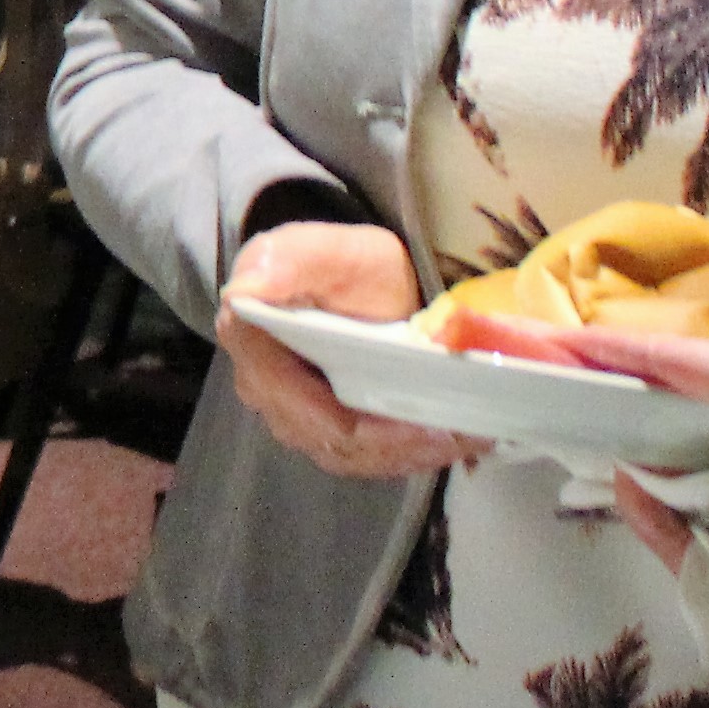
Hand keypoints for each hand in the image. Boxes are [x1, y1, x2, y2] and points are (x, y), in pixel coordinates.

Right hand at [220, 220, 481, 478]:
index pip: (291, 400)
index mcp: (251, 340)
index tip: (417, 420)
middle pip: (325, 436)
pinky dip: (407, 454)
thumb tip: (244, 289)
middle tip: (459, 432)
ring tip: (464, 438)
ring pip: (347, 454)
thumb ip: (291, 260)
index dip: (352, 421)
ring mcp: (292, 414)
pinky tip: (450, 441)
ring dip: (407, 454)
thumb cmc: (347, 265)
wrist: (363, 282)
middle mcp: (263, 387)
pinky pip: (362, 457)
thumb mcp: (331, 250)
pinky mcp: (324, 430)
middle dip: (393, 442)